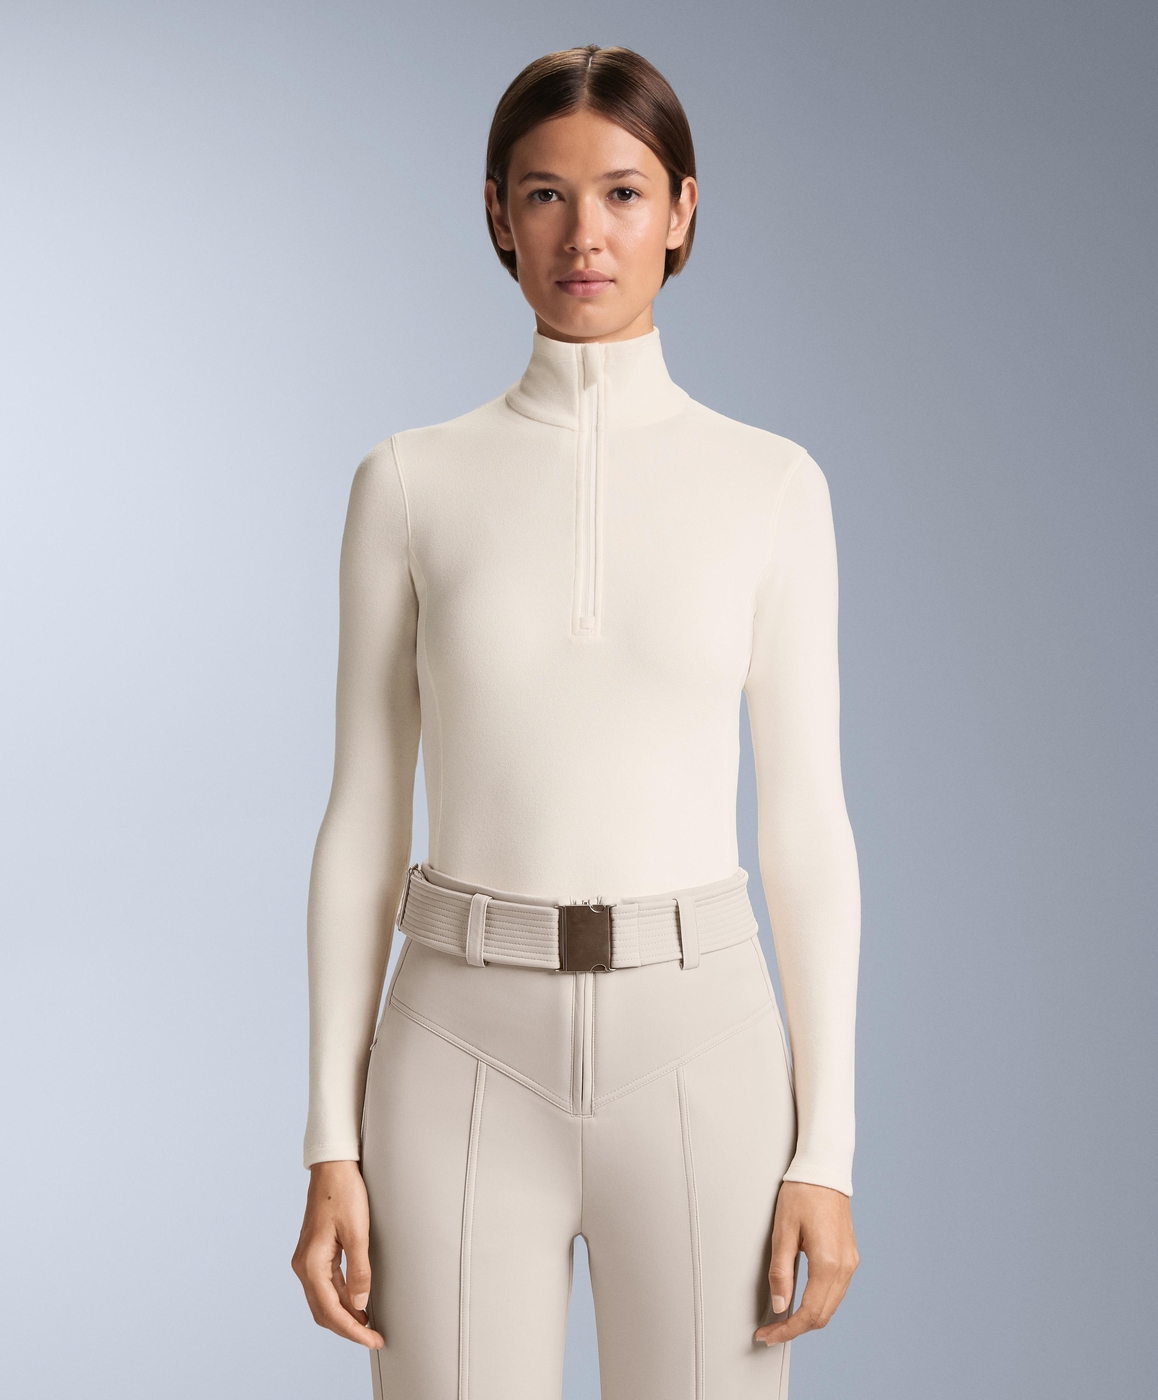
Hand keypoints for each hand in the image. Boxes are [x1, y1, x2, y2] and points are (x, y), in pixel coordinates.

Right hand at [292, 1159, 383, 1348]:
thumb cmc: (344, 1193)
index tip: (372, 1339)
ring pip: (323, 1301)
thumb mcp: (357, 1232)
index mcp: (311, 1264)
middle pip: (323, 1311)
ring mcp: (307, 1260)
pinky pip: (325, 1286)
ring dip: (344, 1316)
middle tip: (373, 1337)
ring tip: (368, 1324)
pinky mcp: (314, 1253)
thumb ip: (359, 1270)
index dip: (352, 1330)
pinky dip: (341, 1299)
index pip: (331, 1310)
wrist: (332, 1167)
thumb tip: (361, 1303)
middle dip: (348, 1328)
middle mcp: (303, 1266)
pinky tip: (357, 1302)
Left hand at [754, 1180, 858, 1345]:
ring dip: (807, 1318)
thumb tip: (780, 1307)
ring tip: (781, 1321)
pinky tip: (800, 1302)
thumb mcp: (782, 1232)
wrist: (824, 1171)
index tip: (767, 1336)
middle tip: (770, 1332)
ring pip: (830, 1307)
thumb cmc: (801, 1194)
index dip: (786, 1330)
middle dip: (795, 1329)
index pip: (808, 1314)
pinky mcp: (849, 1257)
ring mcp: (850, 1263)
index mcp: (828, 1263)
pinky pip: (835, 1292)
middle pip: (822, 1316)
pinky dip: (818, 1303)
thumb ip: (780, 1272)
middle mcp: (844, 1267)